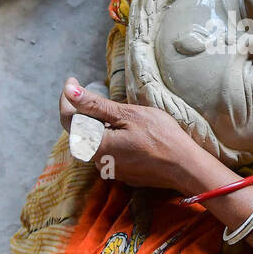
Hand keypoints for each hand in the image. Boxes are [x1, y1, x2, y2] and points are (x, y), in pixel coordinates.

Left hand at [58, 77, 211, 190]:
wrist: (185, 167)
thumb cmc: (161, 137)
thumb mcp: (128, 114)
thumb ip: (95, 104)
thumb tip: (69, 90)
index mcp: (95, 146)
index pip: (68, 119)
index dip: (67, 98)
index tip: (73, 80)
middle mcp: (97, 162)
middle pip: (81, 132)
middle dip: (83, 111)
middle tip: (94, 92)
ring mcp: (110, 170)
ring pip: (96, 142)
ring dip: (99, 125)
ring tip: (115, 112)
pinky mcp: (122, 174)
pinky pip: (109, 152)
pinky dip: (112, 138)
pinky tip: (129, 131)